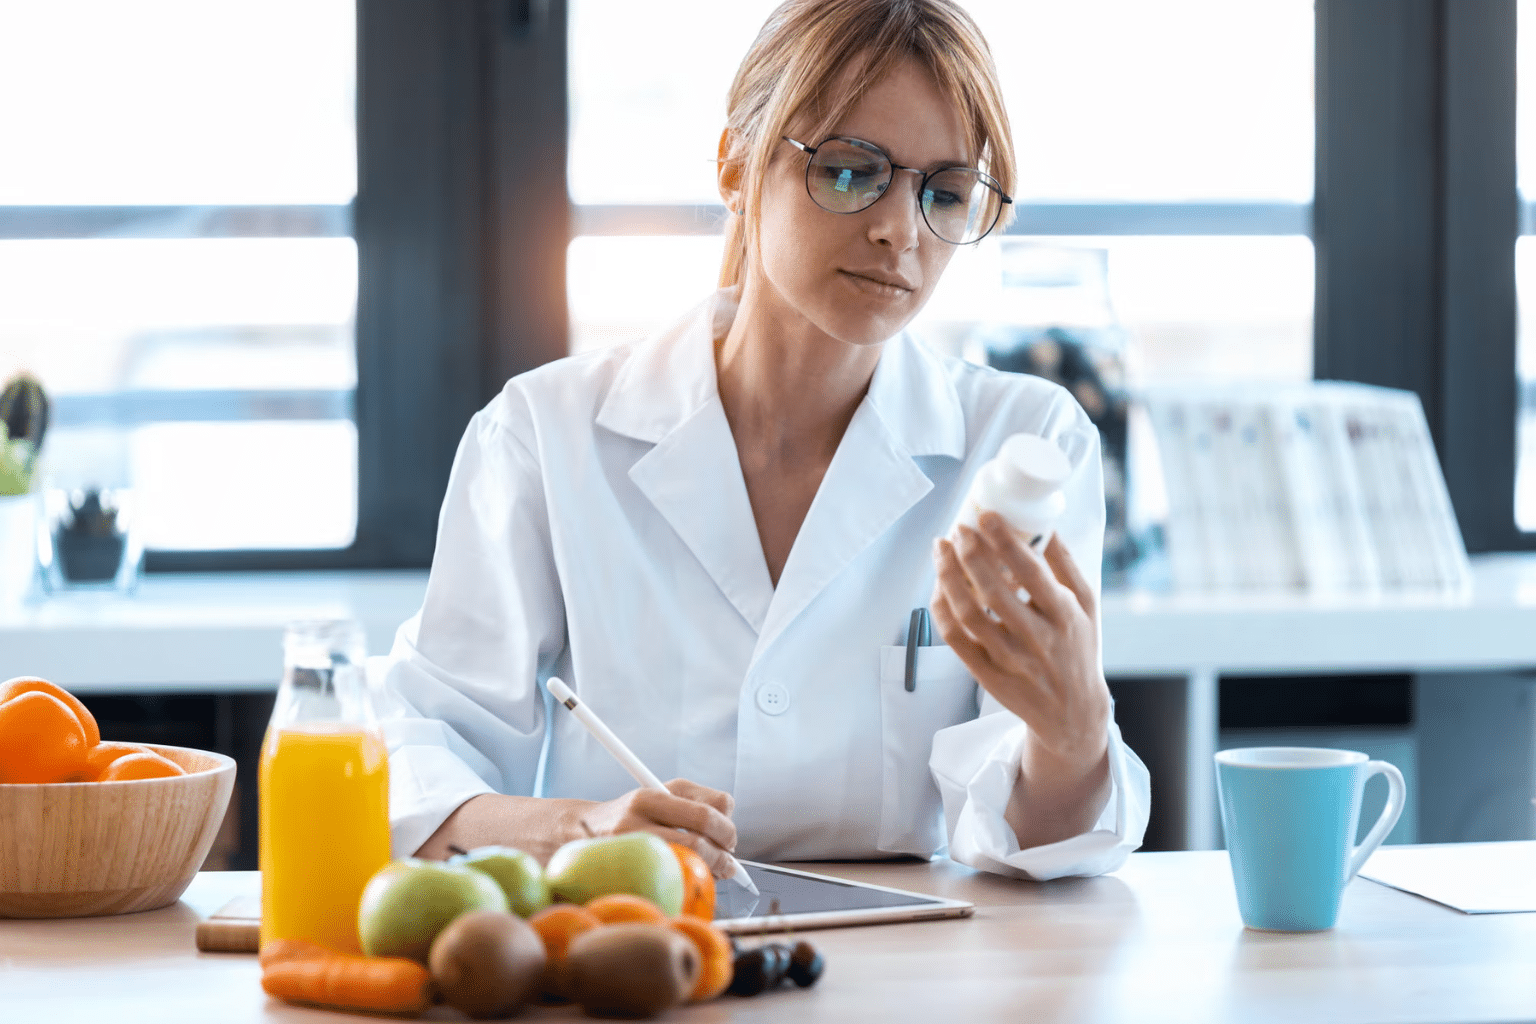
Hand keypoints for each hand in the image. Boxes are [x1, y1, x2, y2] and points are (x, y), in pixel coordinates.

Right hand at [578, 778, 739, 878]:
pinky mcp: (625, 869)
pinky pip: (669, 878)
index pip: (704, 811)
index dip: (726, 826)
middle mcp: (638, 817)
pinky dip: (690, 879)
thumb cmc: (633, 815)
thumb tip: (729, 831)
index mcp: (651, 795)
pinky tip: (692, 878)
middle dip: (724, 850)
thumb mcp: (660, 796)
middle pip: (698, 835)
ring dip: (712, 867)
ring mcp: (630, 844)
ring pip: (687, 858)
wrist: (580, 831)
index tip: (729, 837)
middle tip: (729, 859)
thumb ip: (697, 803)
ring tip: (717, 870)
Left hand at [929, 512, 1109, 769]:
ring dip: (948, 578)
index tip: (985, 515)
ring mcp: (1010, 661)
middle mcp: (1037, 640)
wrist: (1071, 713)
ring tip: (940, 550)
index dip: (1004, 541)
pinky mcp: (988, 676)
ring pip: (969, 615)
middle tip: (957, 529)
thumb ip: (1066, 564)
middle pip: (994, 592)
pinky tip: (938, 587)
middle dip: (970, 554)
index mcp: (1064, 616)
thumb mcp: (1087, 605)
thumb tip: (1046, 524)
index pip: (1030, 572)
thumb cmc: (1078, 649)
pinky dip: (942, 611)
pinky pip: (956, 640)